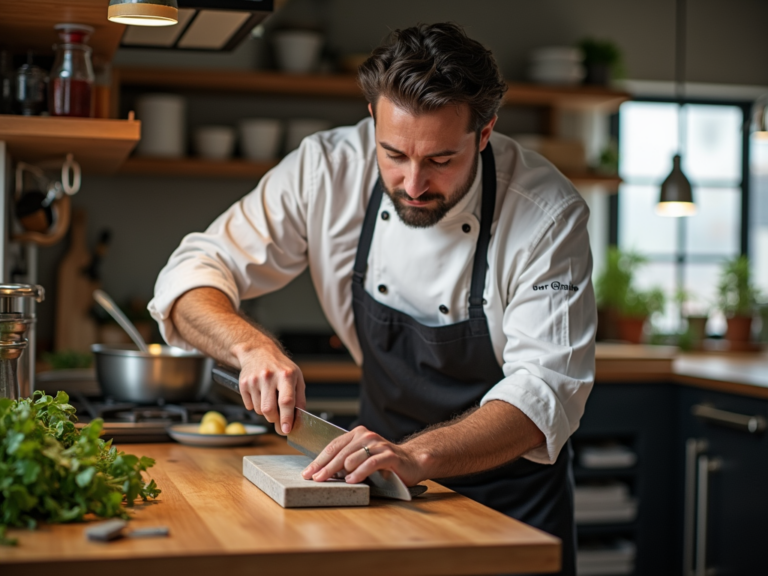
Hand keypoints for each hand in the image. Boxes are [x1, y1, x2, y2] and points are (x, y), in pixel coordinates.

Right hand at [236, 344, 305, 435]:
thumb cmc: (280, 367)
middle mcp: (269, 377)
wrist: (258, 352)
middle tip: (278, 419)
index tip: (286, 430)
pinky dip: (255, 405)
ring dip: (265, 411)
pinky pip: (249, 405)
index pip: (286, 401)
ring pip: (259, 410)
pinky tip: (260, 394)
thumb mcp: (297, 378)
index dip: (286, 418)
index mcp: (286, 375)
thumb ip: (299, 399)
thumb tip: (299, 419)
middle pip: (269, 409)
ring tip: (269, 398)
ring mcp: (254, 380)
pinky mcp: (243, 383)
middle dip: (274, 419)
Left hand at [301, 426, 423, 486]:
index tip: (308, 473)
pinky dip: (359, 473)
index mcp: (357, 434)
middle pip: (340, 453)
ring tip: (334, 482)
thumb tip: (322, 472)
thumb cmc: (383, 462)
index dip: (319, 460)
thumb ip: (345, 460)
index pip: (333, 446)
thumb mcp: (361, 457)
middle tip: (315, 479)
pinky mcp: (389, 455)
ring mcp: (378, 444)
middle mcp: (367, 436)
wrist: (411, 462)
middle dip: (325, 468)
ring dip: (341, 471)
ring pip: (352, 458)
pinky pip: (370, 464)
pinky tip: (351, 481)